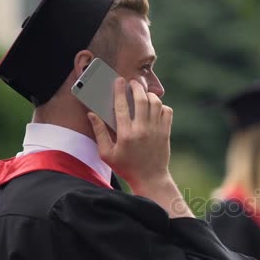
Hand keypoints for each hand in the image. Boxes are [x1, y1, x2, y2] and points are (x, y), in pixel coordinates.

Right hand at [88, 78, 191, 217]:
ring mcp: (156, 131)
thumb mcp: (107, 154)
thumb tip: (91, 114)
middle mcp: (142, 130)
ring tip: (143, 94)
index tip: (118, 80)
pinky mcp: (166, 133)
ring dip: (149, 95)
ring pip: (156, 103)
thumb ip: (100, 133)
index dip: (119, 91)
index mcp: (125, 134)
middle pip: (141, 100)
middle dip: (136, 87)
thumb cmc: (126, 167)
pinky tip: (155, 107)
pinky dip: (162, 106)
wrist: (150, 179)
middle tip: (133, 83)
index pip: (121, 106)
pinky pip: (167, 112)